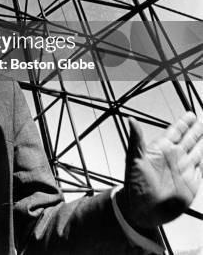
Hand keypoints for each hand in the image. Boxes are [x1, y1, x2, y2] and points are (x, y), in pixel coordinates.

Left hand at [117, 112, 202, 229]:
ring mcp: (183, 170)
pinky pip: (200, 169)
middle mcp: (173, 157)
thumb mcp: (134, 160)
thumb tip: (130, 119)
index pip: (175, 132)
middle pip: (188, 139)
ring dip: (202, 143)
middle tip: (202, 119)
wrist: (142, 210)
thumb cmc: (134, 185)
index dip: (183, 123)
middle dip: (196, 130)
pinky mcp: (190, 184)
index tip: (190, 114)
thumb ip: (136, 140)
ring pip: (196, 152)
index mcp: (161, 149)